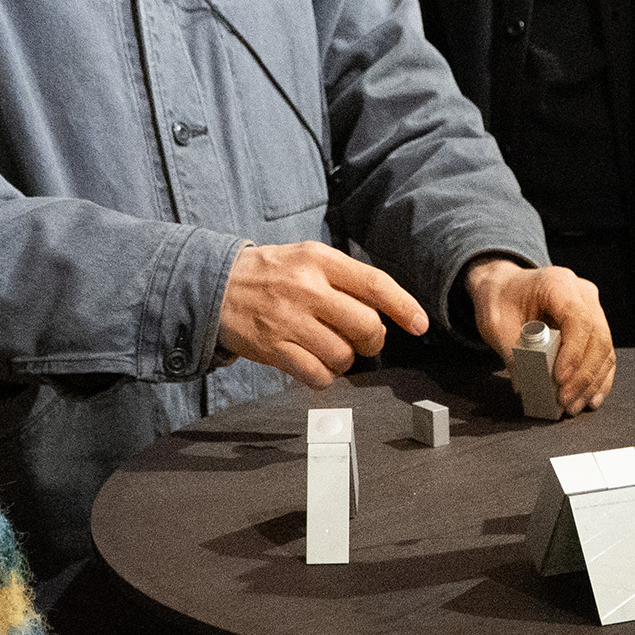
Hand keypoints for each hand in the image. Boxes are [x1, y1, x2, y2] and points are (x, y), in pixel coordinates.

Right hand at [218, 242, 427, 387]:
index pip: (375, 284)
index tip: (419, 324)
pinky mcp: (273, 348)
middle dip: (372, 340)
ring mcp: (289, 320)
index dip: (404, 306)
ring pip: (344, 355)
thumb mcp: (308, 258)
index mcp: (320, 260)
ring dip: (345, 361)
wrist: (214, 286)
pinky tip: (315, 364)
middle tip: (361, 339)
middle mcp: (306, 288)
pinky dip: (324, 377)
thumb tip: (388, 310)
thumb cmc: (271, 274)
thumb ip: (346, 278)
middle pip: (366, 326)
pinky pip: (317, 376)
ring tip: (330, 349)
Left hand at [464, 257, 615, 414]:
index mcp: (557, 283)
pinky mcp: (594, 326)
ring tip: (573, 405)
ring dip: (592, 382)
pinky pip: (605, 355)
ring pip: (605, 349)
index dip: (574, 352)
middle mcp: (582, 293)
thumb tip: (528, 385)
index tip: (560, 378)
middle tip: (566, 400)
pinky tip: (590, 398)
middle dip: (584, 375)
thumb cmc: (501, 299)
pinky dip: (598, 379)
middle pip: (598, 337)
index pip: (578, 319)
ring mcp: (592, 309)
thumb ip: (511, 351)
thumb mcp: (495, 323)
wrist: (506, 288)